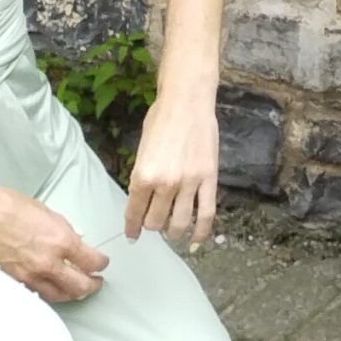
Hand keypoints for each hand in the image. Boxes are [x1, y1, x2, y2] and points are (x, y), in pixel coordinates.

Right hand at [0, 184, 108, 301]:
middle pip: (79, 286)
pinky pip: (38, 295)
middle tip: (96, 282)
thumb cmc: (9, 207)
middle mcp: (49, 263)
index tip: (102, 263)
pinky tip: (52, 290)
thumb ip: (62, 230)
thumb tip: (72, 241)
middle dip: (92, 285)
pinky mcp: (15, 283)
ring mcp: (30, 276)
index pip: (90, 261)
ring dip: (72, 294)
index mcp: (61, 241)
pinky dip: (50, 294)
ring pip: (59, 296)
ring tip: (78, 291)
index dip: (100, 263)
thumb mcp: (46, 212)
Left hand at [124, 92, 220, 247]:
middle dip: (152, 226)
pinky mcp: (209, 179)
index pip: (134, 214)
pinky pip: (206, 214)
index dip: (131, 229)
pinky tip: (196, 240)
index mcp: (143, 175)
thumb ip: (142, 178)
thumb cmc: (161, 119)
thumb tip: (142, 202)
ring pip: (179, 223)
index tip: (132, 235)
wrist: (188, 100)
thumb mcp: (142, 150)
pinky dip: (201, 232)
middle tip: (154, 222)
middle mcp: (165, 183)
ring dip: (172, 231)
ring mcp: (189, 182)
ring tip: (172, 230)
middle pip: (155, 223)